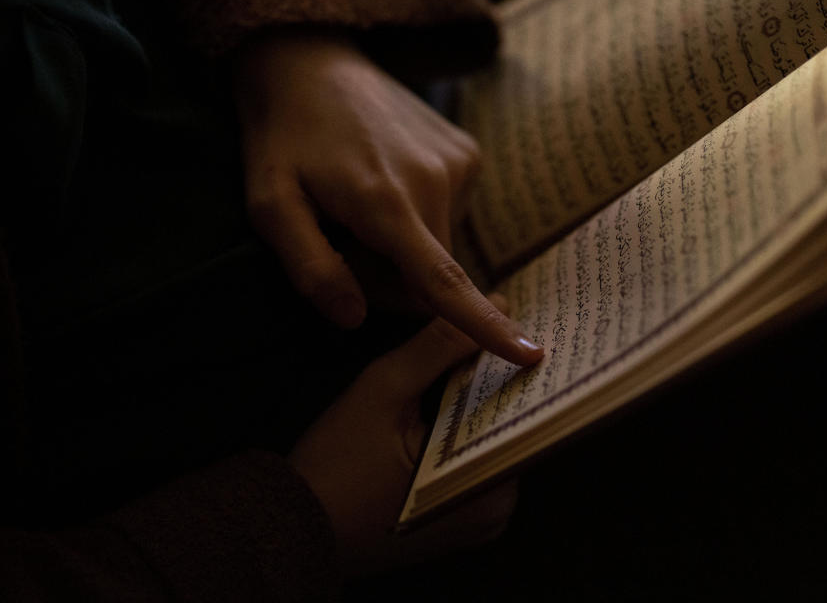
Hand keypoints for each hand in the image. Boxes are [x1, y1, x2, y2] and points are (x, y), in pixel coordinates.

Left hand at [233, 32, 541, 365]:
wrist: (311, 61)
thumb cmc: (281, 138)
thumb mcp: (269, 205)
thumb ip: (310, 267)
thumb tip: (355, 319)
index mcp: (385, 202)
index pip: (442, 282)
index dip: (483, 327)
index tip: (531, 358)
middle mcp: (435, 181)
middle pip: (432, 277)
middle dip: (391, 282)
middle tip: (342, 242)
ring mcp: (458, 163)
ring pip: (440, 247)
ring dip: (404, 248)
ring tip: (360, 206)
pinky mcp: (468, 153)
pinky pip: (449, 215)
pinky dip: (419, 219)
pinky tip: (385, 184)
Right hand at [289, 295, 517, 575]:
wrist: (291, 530)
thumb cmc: (334, 465)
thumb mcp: (383, 390)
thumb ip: (439, 347)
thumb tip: (499, 305)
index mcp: (488, 486)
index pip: (526, 411)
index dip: (521, 363)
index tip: (523, 322)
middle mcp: (495, 512)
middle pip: (510, 425)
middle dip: (500, 377)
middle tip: (501, 323)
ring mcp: (476, 522)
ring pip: (490, 440)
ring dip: (482, 400)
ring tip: (475, 352)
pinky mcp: (454, 520)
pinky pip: (471, 459)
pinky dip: (463, 427)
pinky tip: (452, 391)